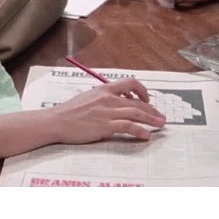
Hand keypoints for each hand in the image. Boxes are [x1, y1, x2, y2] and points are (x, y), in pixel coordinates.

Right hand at [48, 78, 165, 142]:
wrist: (57, 121)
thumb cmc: (69, 111)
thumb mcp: (88, 97)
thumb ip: (103, 98)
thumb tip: (116, 102)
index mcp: (104, 89)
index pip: (130, 83)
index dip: (142, 90)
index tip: (147, 99)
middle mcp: (108, 98)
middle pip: (137, 102)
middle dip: (152, 110)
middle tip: (161, 117)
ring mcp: (107, 112)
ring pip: (136, 113)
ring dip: (151, 119)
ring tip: (160, 125)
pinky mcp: (105, 126)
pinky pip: (128, 127)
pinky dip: (140, 131)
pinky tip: (146, 135)